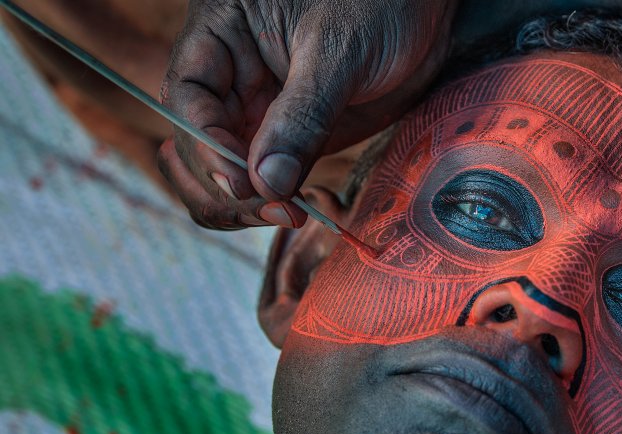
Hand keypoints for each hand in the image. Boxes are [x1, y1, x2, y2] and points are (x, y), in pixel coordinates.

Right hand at [158, 0, 456, 229]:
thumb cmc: (378, 5)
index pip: (187, 98)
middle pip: (196, 145)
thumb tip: (266, 184)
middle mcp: (232, 80)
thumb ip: (301, 116)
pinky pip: (268, 182)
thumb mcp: (338, 53)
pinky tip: (298, 213)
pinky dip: (274, 204)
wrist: (424, 13)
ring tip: (288, 216)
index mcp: (222, 37)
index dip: (205, 145)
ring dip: (243, 206)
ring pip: (224, 173)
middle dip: (223, 186)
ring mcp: (260, 115)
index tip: (240, 183)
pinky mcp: (293, 141)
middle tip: (272, 210)